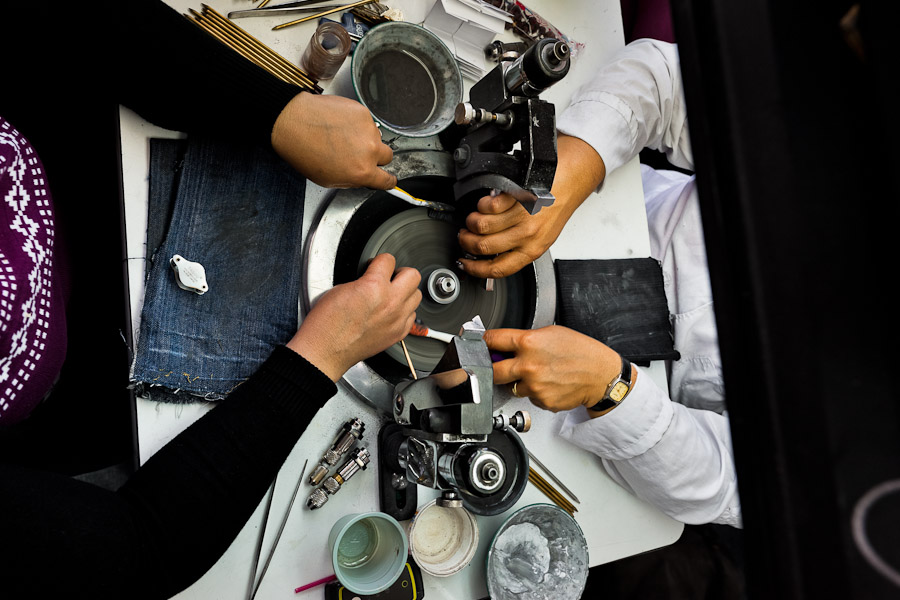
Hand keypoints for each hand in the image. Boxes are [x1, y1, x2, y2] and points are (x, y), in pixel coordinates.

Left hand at [271, 92, 396, 189]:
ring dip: (364, 138)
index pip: (388, 180)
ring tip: (342, 136)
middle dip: (376, 157)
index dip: (388, 180)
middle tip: (358, 153)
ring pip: (376, 137)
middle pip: (387, 156)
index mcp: (362, 172)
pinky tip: (340, 124)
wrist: (293, 123)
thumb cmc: (304, 151)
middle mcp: (369, 151)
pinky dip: (356, 124)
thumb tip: (362, 177)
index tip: (387, 178)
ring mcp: (368, 129)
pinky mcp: (362, 112)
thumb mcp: (328, 180)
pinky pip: (366, 121)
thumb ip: (352, 179)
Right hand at [287, 254, 420, 379]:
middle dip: (400, 273)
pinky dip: (404, 312)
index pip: (389, 260)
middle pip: (413, 275)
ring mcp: (397, 319)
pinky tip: (390, 312)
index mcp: (374, 286)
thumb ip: (364, 279)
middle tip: (390, 278)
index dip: (380, 261)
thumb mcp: (341, 288)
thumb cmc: (328, 323)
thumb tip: (374, 277)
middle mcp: (391, 302)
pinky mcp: (398, 333)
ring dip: (405, 293)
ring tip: (391, 296)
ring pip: (416, 296)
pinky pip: (411, 316)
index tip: (376, 266)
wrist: (327, 350)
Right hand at [457, 135, 605, 278]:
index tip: (464, 263)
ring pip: (482, 225)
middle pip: (484, 246)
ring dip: (473, 220)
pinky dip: (484, 203)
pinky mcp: (519, 196)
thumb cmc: (557, 204)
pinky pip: (489, 205)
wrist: (572, 178)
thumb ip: (518, 246)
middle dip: (467, 241)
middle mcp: (529, 235)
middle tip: (465, 234)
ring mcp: (524, 215)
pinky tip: (489, 201)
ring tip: (476, 216)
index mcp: (533, 249)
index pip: (498, 269)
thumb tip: (488, 254)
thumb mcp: (542, 234)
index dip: (475, 269)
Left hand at [485, 326, 625, 412]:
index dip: (481, 342)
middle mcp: (528, 365)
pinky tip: (549, 384)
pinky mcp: (541, 401)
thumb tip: (504, 344)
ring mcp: (533, 386)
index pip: (492, 340)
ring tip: (539, 373)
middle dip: (491, 369)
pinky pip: (528, 397)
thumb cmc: (581, 351)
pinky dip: (535, 392)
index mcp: (529, 342)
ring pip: (512, 386)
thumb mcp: (552, 333)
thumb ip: (525, 338)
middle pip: (492, 371)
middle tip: (496, 366)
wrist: (601, 375)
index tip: (476, 343)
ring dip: (519, 381)